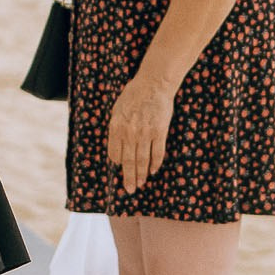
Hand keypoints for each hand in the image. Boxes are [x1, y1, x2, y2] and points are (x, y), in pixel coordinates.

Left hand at [106, 72, 177, 193]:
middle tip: (129, 190)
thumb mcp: (117, 109)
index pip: (115, 153)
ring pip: (142, 160)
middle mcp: (129, 133)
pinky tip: (153, 171)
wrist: (153, 84)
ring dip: (141, 174)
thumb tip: (115, 144)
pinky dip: (155, 164)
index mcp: (116, 127)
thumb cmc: (133, 95)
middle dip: (128, 177)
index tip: (120, 170)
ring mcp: (145, 133)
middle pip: (128, 161)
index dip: (118, 163)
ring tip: (140, 185)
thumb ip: (116, 127)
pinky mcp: (159, 132)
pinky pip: (157, 153)